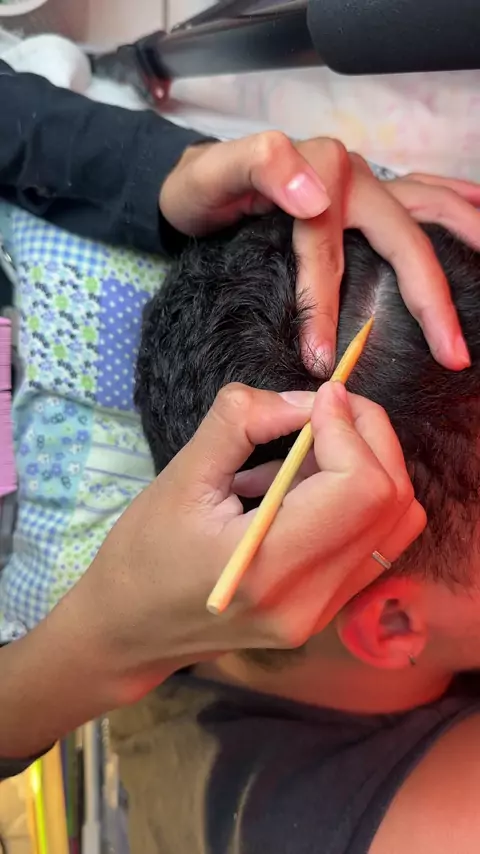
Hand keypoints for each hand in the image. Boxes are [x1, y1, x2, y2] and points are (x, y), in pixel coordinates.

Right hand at [72, 382, 424, 706]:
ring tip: (311, 447)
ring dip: (368, 465)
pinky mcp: (326, 610)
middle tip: (326, 406)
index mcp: (269, 567)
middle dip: (370, 437)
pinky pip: (374, 542)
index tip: (318, 397)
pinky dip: (356, 497)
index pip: (359, 488)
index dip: (349, 429)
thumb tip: (306, 399)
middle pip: (392, 502)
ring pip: (396, 523)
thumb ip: (242, 422)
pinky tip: (305, 484)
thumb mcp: (180, 476)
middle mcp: (311, 600)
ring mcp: (324, 612)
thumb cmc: (142, 554)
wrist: (130, 631)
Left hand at [160, 133, 479, 371]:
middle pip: (405, 237)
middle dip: (432, 297)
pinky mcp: (367, 195)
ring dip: (468, 242)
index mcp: (319, 173)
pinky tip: (478, 217)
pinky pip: (422, 200)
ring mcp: (366, 184)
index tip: (321, 361)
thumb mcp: (209, 178)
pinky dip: (455, 210)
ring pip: (430, 211)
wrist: (197, 182)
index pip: (329, 251)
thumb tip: (316, 199)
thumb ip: (257, 171)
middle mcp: (353, 176)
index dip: (325, 308)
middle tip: (454, 352)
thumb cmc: (200, 189)